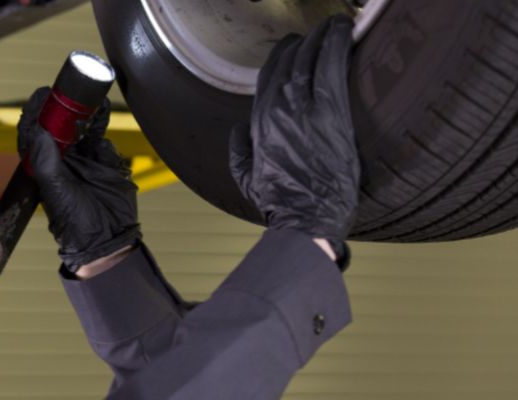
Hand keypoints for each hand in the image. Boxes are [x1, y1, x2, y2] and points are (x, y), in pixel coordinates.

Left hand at [17, 87, 140, 269]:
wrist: (109, 235)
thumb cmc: (75, 222)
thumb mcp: (56, 192)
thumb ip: (47, 162)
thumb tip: (39, 132)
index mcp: (41, 164)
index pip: (33, 131)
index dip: (35, 112)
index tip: (40, 95)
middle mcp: (60, 156)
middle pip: (56, 122)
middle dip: (59, 104)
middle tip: (64, 89)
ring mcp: (81, 154)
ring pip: (78, 123)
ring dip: (81, 109)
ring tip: (85, 96)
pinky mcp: (102, 155)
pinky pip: (99, 130)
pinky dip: (100, 118)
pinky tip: (100, 108)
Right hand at [230, 15, 359, 241]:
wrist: (305, 219)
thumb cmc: (280, 204)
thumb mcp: (245, 177)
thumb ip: (238, 149)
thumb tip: (237, 130)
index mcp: (258, 123)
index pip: (268, 77)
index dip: (281, 57)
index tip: (294, 47)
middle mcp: (277, 110)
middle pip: (288, 61)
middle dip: (303, 41)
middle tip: (317, 31)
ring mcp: (303, 109)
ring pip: (310, 58)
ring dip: (322, 36)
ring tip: (335, 24)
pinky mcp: (331, 113)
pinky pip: (332, 67)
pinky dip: (337, 44)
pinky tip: (346, 30)